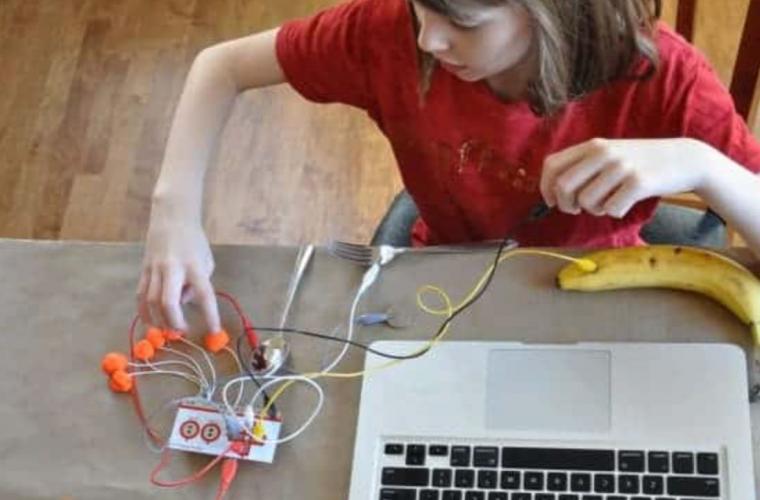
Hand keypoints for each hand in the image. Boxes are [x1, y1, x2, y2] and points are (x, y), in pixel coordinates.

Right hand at [137, 203, 220, 332]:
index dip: (209, 315)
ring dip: (159, 320)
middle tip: (182, 331)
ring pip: (151, 301)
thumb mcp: (206, 261)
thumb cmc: (194, 241)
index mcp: (194, 266)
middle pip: (169, 302)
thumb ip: (198, 284)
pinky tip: (150, 322)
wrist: (171, 218)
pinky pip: (140, 295)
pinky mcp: (143, 269)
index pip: (204, 294)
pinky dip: (144, 312)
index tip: (214, 331)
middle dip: (174, 322)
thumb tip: (183, 304)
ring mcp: (155, 269)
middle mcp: (173, 268)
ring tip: (167, 329)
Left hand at [540, 138, 710, 217]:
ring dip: (594, 210)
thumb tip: (553, 191)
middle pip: (564, 187)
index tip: (552, 201)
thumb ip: (583, 166)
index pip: (552, 165)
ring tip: (609, 202)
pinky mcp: (639, 182)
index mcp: (592, 145)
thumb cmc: (640, 161)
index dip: (546, 187)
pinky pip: (611, 209)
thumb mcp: (609, 154)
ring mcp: (621, 166)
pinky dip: (615, 212)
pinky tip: (625, 203)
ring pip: (587, 202)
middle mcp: (603, 152)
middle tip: (579, 209)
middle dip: (566, 205)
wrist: (684, 158)